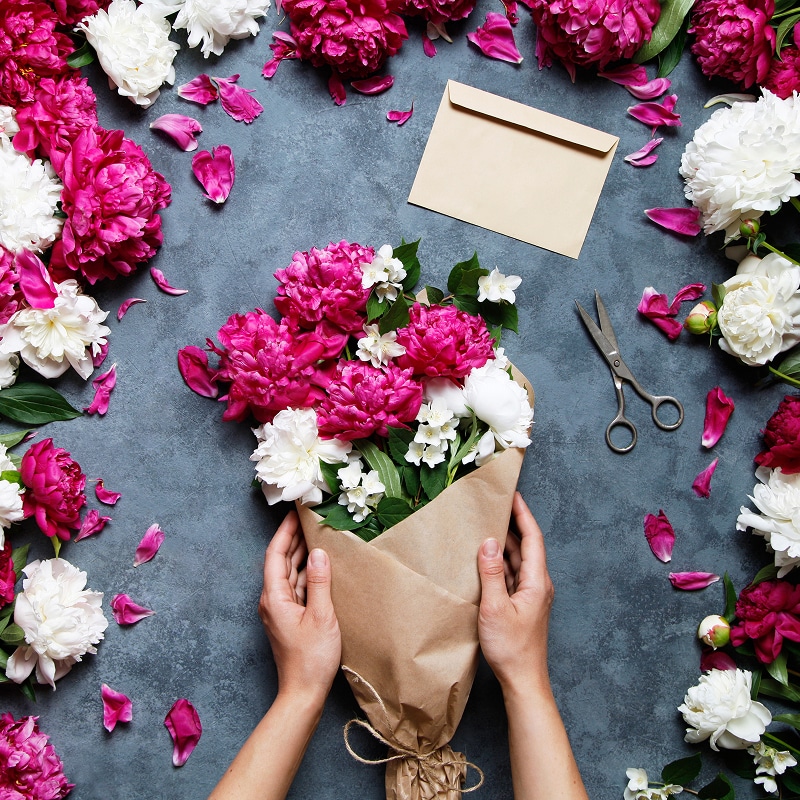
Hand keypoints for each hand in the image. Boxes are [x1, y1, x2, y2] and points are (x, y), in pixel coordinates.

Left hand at [259, 511, 341, 704]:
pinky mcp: (291, 616)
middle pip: (281, 561)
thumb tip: (320, 553)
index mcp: (274, 597)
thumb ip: (320, 583)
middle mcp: (273, 600)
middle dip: (293, 538)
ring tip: (316, 533)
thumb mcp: (321, 617)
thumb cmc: (311, 659)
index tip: (295, 513)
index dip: (285, 532)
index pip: (275, 554)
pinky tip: (320, 564)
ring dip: (301, 553)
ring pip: (290, 573)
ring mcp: (281, 609)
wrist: (303, 693)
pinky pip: (297, 586)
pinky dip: (308, 572)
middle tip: (308, 517)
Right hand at [477, 492, 553, 695]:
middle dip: (512, 524)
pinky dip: (500, 563)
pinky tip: (486, 559)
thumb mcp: (495, 607)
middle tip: (496, 505)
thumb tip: (488, 542)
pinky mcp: (522, 604)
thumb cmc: (511, 648)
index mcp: (538, 582)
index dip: (523, 514)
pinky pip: (512, 575)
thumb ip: (491, 573)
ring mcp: (531, 595)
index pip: (533, 538)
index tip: (513, 495)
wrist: (523, 681)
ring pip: (519, 561)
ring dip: (504, 544)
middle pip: (527, 546)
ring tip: (487, 526)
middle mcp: (538, 584)